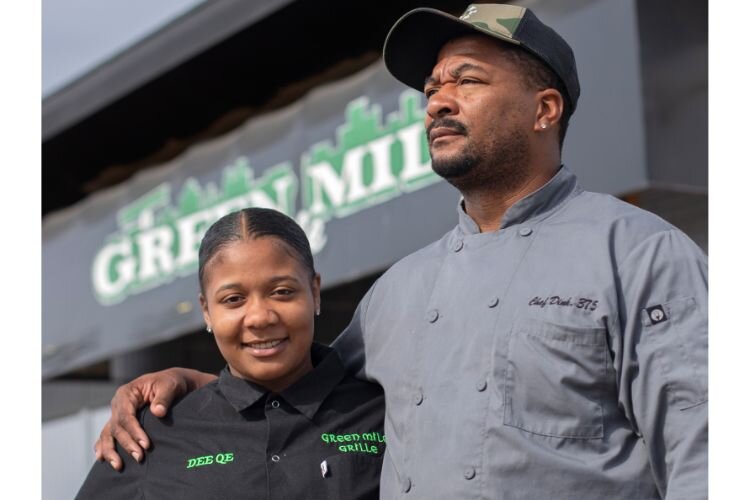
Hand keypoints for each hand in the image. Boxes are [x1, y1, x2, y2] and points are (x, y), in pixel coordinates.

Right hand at [94, 368, 215, 469]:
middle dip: (127, 444)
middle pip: (117, 427)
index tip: (146, 445)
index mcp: (127, 392)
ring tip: (118, 466)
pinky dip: (103, 446)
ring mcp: (116, 413)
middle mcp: (118, 404)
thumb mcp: (170, 386)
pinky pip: (106, 435)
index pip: (126, 415)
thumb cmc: (170, 383)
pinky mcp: (119, 422)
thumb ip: (164, 398)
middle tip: (140, 457)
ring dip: (111, 450)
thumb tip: (158, 412)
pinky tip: (102, 459)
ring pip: (107, 433)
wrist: (171, 383)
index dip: (134, 431)